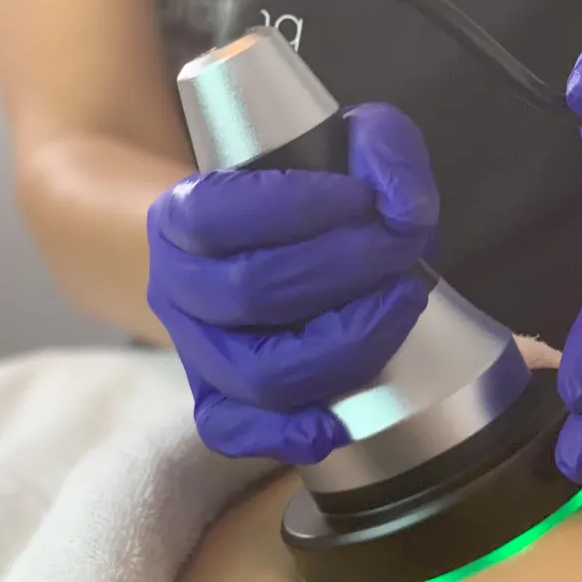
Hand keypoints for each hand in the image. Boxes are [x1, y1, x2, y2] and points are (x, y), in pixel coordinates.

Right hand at [147, 103, 438, 463]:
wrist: (271, 252)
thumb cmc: (306, 203)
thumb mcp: (344, 150)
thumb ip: (383, 147)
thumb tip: (403, 209)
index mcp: (182, 217)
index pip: (219, 215)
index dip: (296, 207)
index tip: (360, 199)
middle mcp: (177, 288)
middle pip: (253, 293)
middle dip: (345, 269)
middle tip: (399, 250)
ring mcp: (196, 353)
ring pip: (258, 372)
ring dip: (345, 344)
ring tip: (398, 306)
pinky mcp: (216, 403)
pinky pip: (232, 432)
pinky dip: (284, 434)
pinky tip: (336, 424)